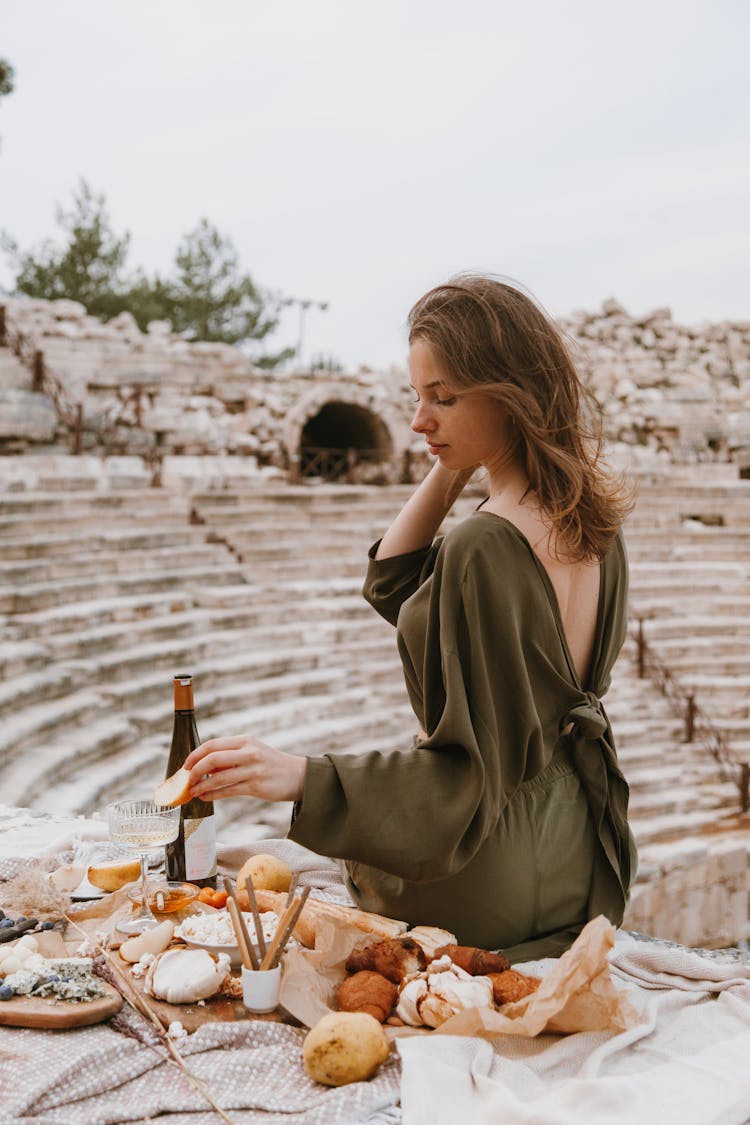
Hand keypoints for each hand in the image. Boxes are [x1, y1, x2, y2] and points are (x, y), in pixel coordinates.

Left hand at [184, 736, 306, 803]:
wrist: (298, 776)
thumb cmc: (271, 764)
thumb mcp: (253, 751)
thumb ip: (231, 756)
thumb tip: (204, 767)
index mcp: (245, 740)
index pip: (213, 744)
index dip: (195, 755)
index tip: (186, 765)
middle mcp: (248, 752)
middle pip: (212, 759)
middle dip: (194, 771)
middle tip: (187, 780)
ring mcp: (252, 769)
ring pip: (218, 777)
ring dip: (201, 786)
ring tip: (193, 791)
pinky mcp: (256, 786)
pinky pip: (228, 791)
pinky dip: (213, 795)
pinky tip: (205, 797)